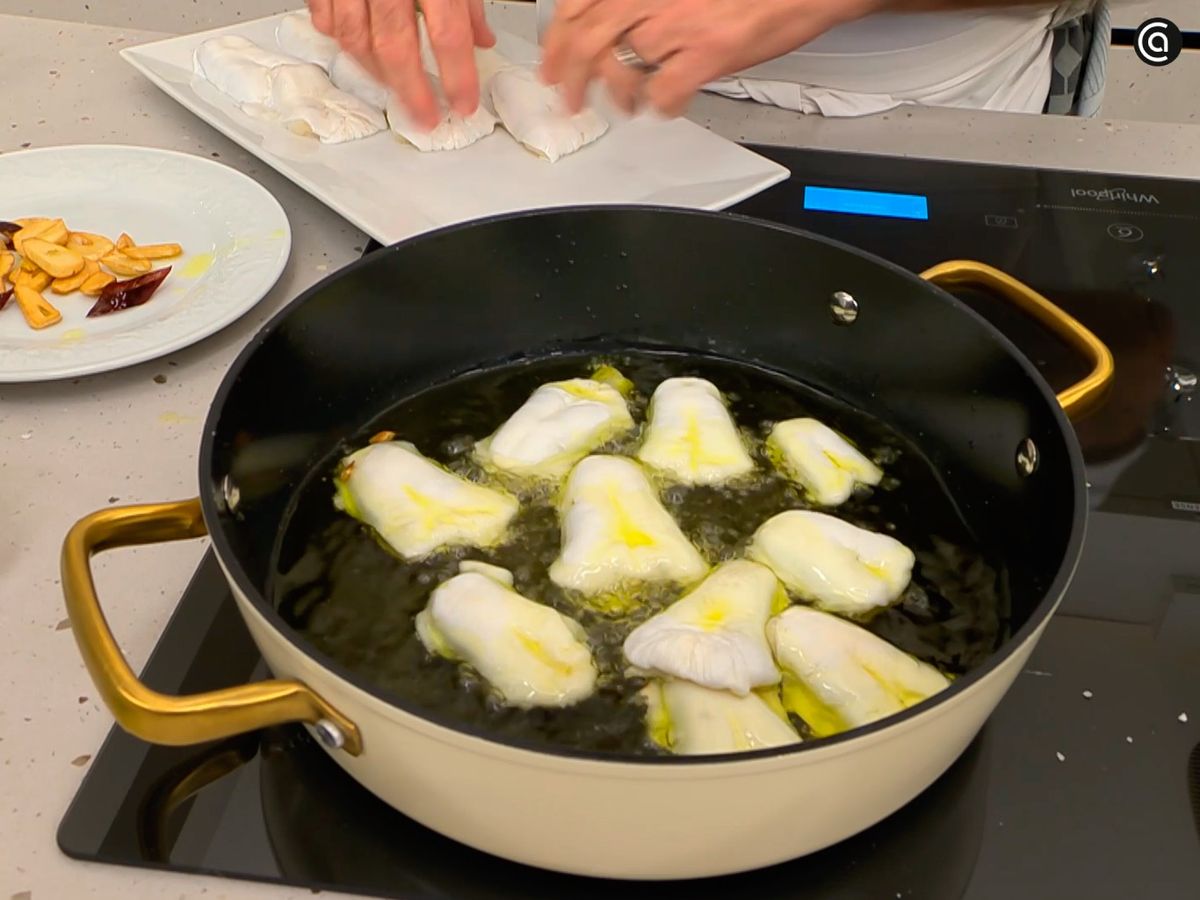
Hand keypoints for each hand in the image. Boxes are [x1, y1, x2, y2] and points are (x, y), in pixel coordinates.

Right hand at [308, 0, 495, 129]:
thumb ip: (469, 1)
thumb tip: (480, 39)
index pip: (447, 37)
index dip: (458, 78)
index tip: (463, 104)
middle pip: (396, 48)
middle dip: (412, 92)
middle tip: (426, 117)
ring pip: (355, 39)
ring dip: (376, 74)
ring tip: (395, 90)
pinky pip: (325, 17)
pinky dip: (342, 41)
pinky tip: (358, 51)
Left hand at [540, 0, 876, 116]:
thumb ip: (646, 3)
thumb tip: (614, 28)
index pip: (579, 5)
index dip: (557, 40)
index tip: (552, 62)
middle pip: (588, 39)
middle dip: (569, 76)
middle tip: (568, 98)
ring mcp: (679, 23)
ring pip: (620, 68)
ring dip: (617, 95)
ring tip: (624, 105)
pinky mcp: (707, 52)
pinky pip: (665, 92)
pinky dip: (660, 106)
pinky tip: (665, 106)